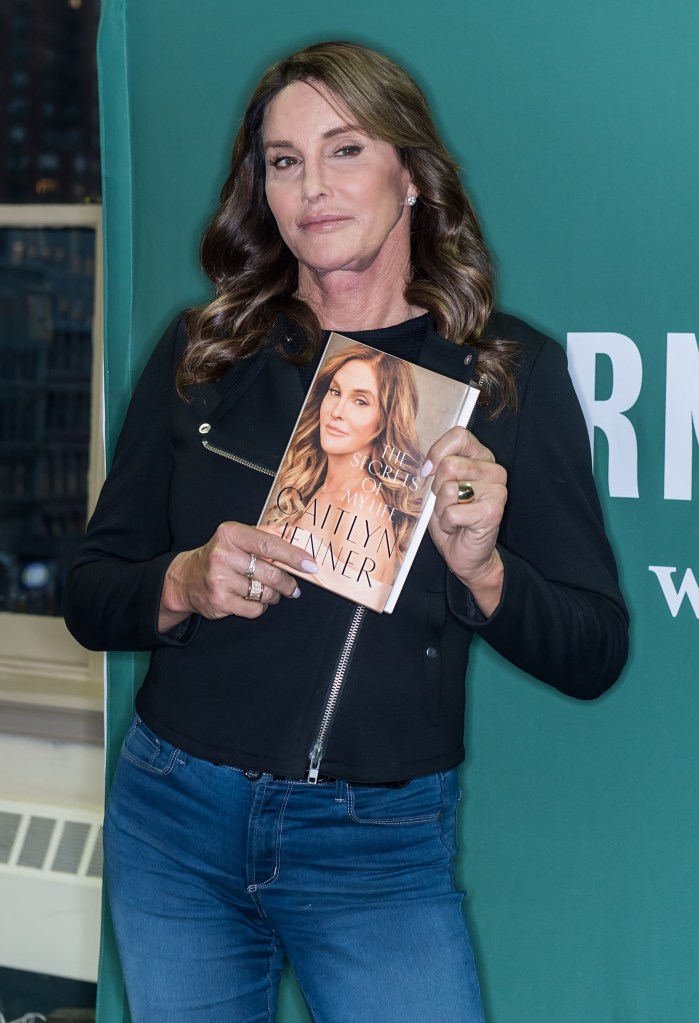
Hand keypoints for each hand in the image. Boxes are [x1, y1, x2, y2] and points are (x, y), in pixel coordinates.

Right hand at [158, 522, 317, 630]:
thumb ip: (264, 540)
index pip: (270, 545)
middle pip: (271, 573)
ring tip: (269, 592)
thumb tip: (299, 548)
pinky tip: (252, 599)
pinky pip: (254, 609)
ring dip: (273, 595)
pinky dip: (260, 607)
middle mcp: (223, 554)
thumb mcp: (236, 539)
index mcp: (231, 533)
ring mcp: (220, 579)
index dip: (294, 557)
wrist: (186, 578)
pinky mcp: (219, 600)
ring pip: (265, 593)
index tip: (311, 565)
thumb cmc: (221, 556)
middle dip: (288, 583)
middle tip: (293, 588)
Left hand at [423, 427, 506, 616]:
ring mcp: (497, 490)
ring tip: (453, 517)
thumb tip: (426, 465)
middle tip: (447, 504)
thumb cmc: (451, 519)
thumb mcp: (438, 487)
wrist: (464, 554)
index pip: (459, 435)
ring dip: (442, 509)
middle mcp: (494, 470)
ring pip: (449, 489)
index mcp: (481, 457)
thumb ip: (436, 468)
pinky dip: (448, 524)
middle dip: (437, 490)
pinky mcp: (494, 511)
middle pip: (449, 465)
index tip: (428, 472)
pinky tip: (459, 528)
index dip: (437, 452)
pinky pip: (453, 512)